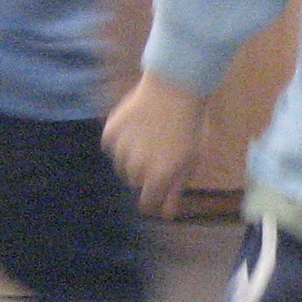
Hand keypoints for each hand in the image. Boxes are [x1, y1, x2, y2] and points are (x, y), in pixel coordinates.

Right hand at [103, 74, 205, 217]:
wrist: (175, 88)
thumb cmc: (189, 126)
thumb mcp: (190, 159)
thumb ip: (176, 188)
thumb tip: (166, 214)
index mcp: (159, 177)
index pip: (146, 203)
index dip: (153, 198)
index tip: (157, 189)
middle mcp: (137, 167)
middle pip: (135, 182)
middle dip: (145, 173)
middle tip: (159, 153)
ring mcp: (121, 150)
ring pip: (121, 166)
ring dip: (131, 158)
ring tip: (148, 138)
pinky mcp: (110, 133)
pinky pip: (111, 147)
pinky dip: (120, 142)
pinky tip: (135, 128)